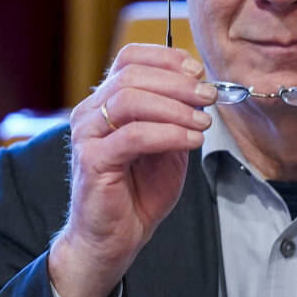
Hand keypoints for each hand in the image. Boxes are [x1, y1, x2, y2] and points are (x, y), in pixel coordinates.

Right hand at [50, 44, 217, 296]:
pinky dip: (169, 134)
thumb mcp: (167, 147)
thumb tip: (200, 92)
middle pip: (132, 75)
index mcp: (106, 102)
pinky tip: (191, 141)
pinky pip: (134, 136)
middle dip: (178, 83)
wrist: (114, 239)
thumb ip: (177, 118)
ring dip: (175, 107)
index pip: (129, 59)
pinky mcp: (92, 160)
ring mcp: (87, 135)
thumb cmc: (137, 193)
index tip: (197, 70)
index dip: (165, 57)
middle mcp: (90, 113)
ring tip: (203, 122)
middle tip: (208, 96)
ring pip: (130, 100)